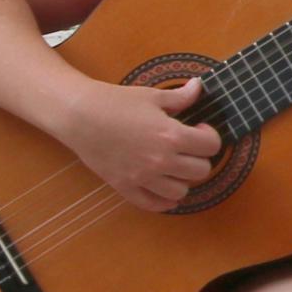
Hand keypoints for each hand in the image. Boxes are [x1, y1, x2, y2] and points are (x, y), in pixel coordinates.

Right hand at [71, 73, 221, 212]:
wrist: (79, 115)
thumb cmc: (116, 102)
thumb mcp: (153, 96)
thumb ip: (180, 97)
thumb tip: (199, 86)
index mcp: (171, 136)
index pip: (211, 146)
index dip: (210, 136)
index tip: (199, 129)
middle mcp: (160, 160)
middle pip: (201, 171)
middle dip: (199, 158)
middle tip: (188, 148)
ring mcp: (142, 177)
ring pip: (180, 192)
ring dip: (183, 180)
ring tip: (175, 167)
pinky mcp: (124, 186)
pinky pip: (153, 204)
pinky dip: (164, 201)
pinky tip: (165, 188)